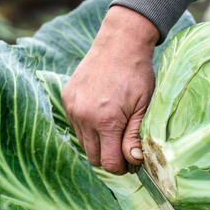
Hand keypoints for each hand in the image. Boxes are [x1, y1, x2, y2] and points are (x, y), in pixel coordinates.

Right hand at [61, 6, 159, 174]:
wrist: (120, 43)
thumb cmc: (137, 74)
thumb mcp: (143, 107)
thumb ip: (135, 136)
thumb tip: (133, 161)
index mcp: (106, 121)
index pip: (108, 163)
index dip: (121, 167)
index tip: (131, 161)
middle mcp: (84, 117)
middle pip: (93, 157)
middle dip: (110, 158)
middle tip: (124, 148)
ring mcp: (72, 107)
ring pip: (83, 143)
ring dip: (98, 143)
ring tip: (115, 129)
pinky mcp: (67, 98)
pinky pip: (76, 125)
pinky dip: (88, 127)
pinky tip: (102, 114)